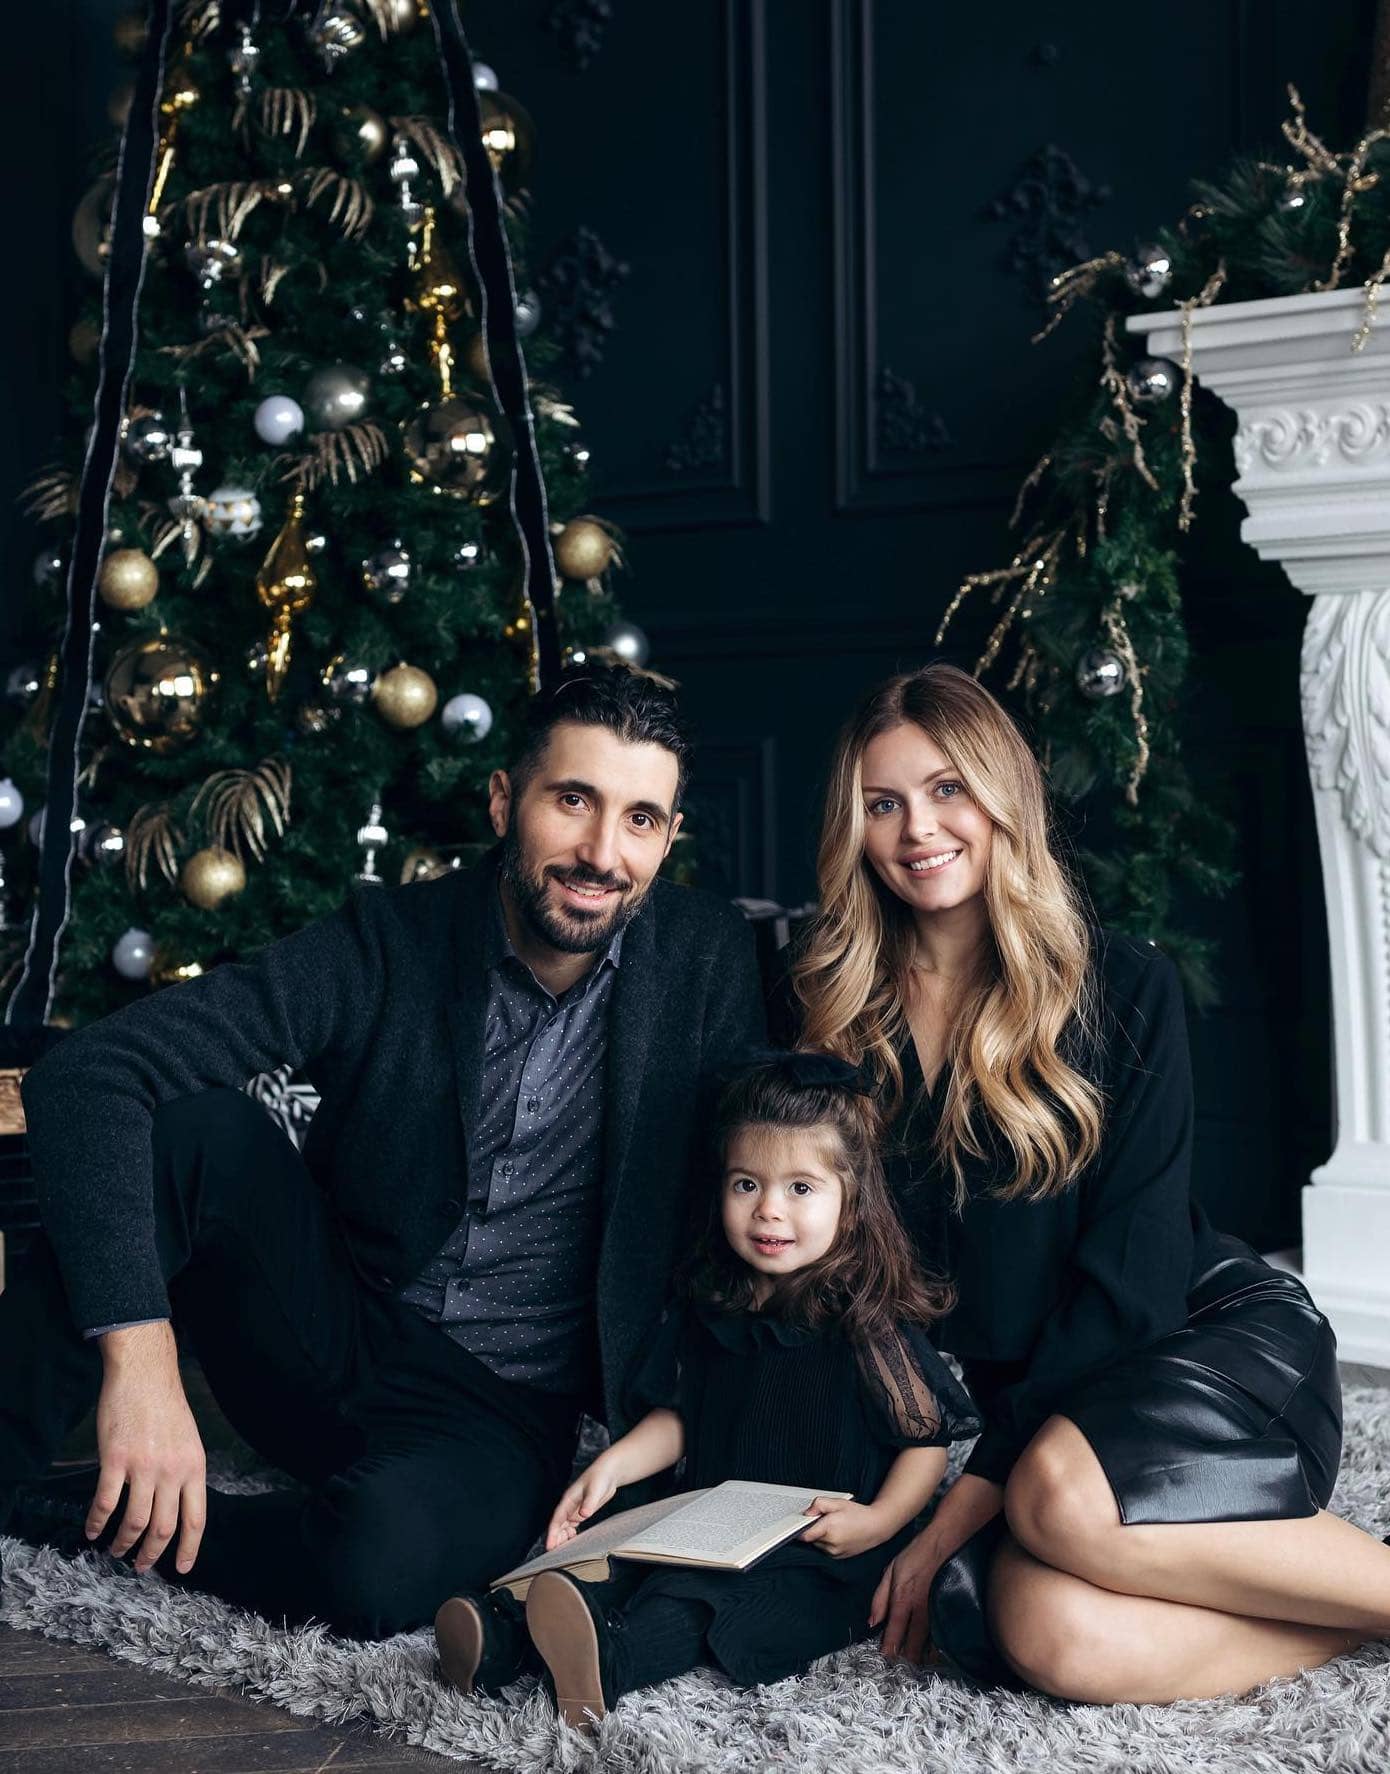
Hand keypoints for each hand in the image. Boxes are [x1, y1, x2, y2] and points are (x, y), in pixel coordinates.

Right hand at [91, 1323, 206, 1575]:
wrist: (144, 1373)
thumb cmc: (166, 1405)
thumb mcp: (189, 1440)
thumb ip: (185, 1473)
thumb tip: (178, 1506)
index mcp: (195, 1467)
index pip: (197, 1519)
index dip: (189, 1549)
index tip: (183, 1569)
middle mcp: (172, 1471)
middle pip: (163, 1528)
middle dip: (151, 1555)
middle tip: (141, 1566)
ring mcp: (144, 1466)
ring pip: (134, 1522)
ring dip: (123, 1543)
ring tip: (116, 1550)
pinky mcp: (116, 1460)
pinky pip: (105, 1503)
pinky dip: (97, 1522)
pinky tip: (92, 1530)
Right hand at [545, 1454, 620, 1550]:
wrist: (609, 1472)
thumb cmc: (599, 1477)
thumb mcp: (595, 1490)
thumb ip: (589, 1502)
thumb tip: (583, 1514)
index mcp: (568, 1499)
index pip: (557, 1519)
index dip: (552, 1533)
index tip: (549, 1545)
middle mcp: (569, 1505)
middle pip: (558, 1525)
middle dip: (555, 1538)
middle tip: (556, 1553)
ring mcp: (575, 1509)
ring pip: (564, 1526)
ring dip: (562, 1537)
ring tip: (564, 1549)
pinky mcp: (582, 1511)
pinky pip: (572, 1525)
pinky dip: (570, 1533)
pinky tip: (573, 1539)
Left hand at [799, 1496, 887, 1559]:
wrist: (876, 1527)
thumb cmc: (857, 1513)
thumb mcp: (837, 1502)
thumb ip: (819, 1504)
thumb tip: (806, 1514)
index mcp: (829, 1528)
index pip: (804, 1535)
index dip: (799, 1529)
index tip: (797, 1523)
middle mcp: (830, 1543)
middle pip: (810, 1538)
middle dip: (812, 1529)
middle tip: (821, 1519)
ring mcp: (834, 1552)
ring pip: (817, 1544)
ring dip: (818, 1536)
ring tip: (832, 1526)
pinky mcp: (838, 1557)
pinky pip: (824, 1549)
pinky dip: (825, 1542)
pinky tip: (836, 1533)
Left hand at [869, 1526, 942, 1665]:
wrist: (940, 1546)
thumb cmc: (913, 1557)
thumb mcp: (889, 1572)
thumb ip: (880, 1598)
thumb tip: (872, 1622)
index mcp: (902, 1600)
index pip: (893, 1631)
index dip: (889, 1649)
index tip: (884, 1661)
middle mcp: (919, 1611)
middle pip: (912, 1645)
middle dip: (905, 1660)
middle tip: (899, 1672)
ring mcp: (935, 1613)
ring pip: (928, 1645)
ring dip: (921, 1659)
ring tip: (914, 1671)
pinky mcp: (946, 1612)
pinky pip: (940, 1638)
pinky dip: (936, 1650)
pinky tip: (933, 1658)